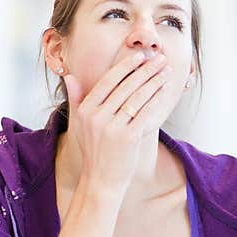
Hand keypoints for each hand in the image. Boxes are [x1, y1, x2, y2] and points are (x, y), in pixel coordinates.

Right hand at [63, 51, 175, 197]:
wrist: (101, 181)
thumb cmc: (94, 152)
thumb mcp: (80, 125)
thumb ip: (76, 99)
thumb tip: (69, 76)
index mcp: (85, 110)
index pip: (107, 81)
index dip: (125, 66)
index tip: (139, 56)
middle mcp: (97, 117)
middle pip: (126, 86)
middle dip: (145, 70)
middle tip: (160, 59)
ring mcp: (112, 127)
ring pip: (137, 98)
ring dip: (155, 81)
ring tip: (167, 71)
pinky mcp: (128, 138)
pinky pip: (145, 114)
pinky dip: (156, 100)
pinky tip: (165, 91)